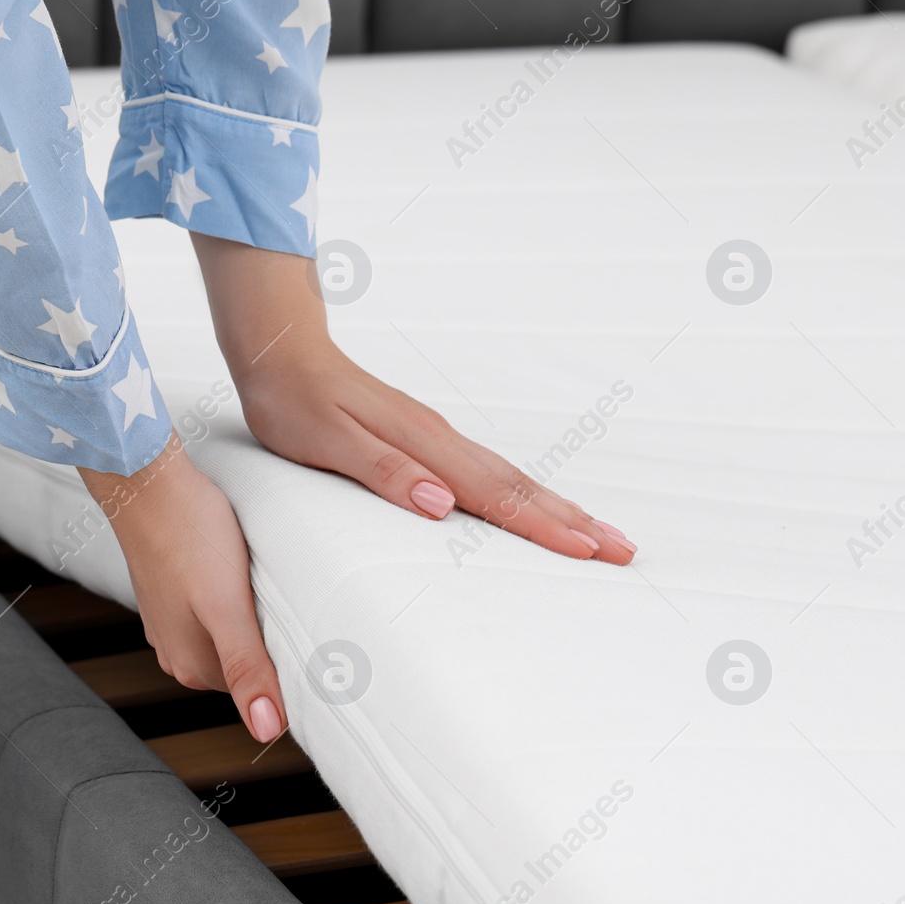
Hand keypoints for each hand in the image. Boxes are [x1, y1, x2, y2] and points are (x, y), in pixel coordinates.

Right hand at [78, 438, 285, 742]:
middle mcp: (179, 653)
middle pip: (249, 664)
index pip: (262, 692)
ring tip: (278, 590)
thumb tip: (266, 731)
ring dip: (258, 619)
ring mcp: (174, 623)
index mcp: (194, 667)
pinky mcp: (176, 593)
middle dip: (276, 644)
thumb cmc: (187, 534)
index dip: (294, 670)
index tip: (321, 647)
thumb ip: (247, 668)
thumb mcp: (226, 607)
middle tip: (307, 613)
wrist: (146, 480)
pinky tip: (248, 574)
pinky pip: (220, 610)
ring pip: (235, 635)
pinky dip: (239, 599)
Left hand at [190, 233, 636, 563]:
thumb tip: (442, 503)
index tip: (588, 552)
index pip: (494, 494)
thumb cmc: (295, 401)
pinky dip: (523, 494)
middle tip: (625, 551)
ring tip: (601, 534)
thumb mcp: (327, 442)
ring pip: (510, 478)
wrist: (279, 352)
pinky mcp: (428, 439)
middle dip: (574, 521)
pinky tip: (535, 508)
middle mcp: (440, 439)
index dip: (542, 527)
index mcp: (422, 444)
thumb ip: (384, 472)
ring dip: (558, 508)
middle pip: (519, 487)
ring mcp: (437, 437)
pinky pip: (489, 473)